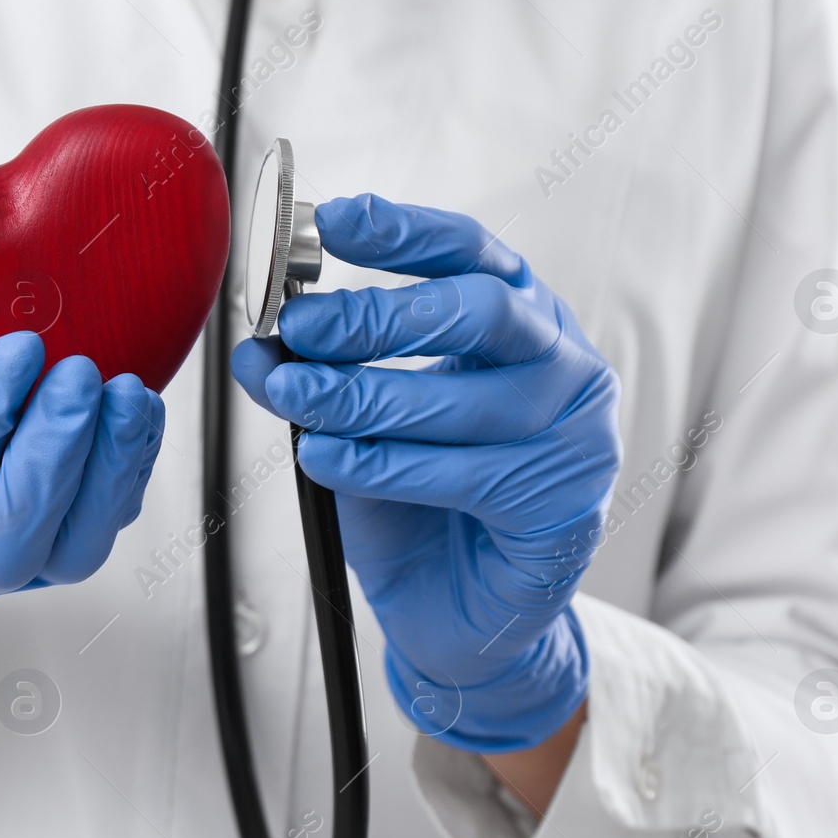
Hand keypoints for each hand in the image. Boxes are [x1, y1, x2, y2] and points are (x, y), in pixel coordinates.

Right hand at [0, 331, 164, 598]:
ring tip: (127, 395)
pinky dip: (131, 469)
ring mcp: (10, 563)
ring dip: (108, 470)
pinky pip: (104, 527)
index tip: (20, 349)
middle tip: (79, 374)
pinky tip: (140, 412)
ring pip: (71, 550)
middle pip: (9, 534)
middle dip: (53, 452)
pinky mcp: (56, 551)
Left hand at [232, 195, 619, 751]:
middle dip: (378, 314)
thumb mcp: (366, 422)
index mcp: (522, 321)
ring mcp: (577, 436)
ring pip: (461, 399)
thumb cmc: (421, 506)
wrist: (459, 616)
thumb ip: (328, 377)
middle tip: (299, 327)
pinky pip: (462, 474)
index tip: (332, 221)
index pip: (473, 253)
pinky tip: (326, 457)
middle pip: (481, 312)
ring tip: (291, 394)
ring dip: (359, 393)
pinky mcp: (564, 508)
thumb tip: (260, 343)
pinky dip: (381, 464)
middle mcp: (562, 365)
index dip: (406, 232)